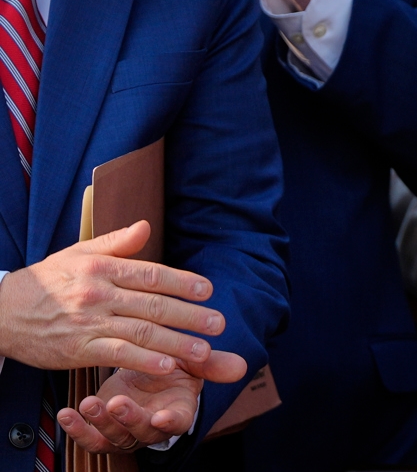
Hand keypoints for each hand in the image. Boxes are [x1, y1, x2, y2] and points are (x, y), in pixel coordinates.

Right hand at [0, 223, 227, 375]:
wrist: (1, 311)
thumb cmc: (47, 280)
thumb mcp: (79, 254)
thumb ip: (116, 243)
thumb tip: (145, 225)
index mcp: (103, 268)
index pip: (151, 274)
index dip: (182, 282)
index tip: (208, 290)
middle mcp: (99, 294)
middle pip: (153, 305)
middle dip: (190, 315)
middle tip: (219, 323)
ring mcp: (89, 323)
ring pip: (141, 332)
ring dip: (176, 342)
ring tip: (204, 351)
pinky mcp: (78, 350)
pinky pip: (117, 355)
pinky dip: (144, 361)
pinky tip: (167, 366)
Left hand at [57, 357, 243, 452]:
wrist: (149, 371)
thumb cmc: (173, 365)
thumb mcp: (193, 361)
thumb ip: (213, 364)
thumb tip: (241, 366)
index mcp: (177, 411)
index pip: (177, 422)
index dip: (170, 422)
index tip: (162, 416)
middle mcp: (151, 426)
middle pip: (140, 430)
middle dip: (128, 419)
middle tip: (117, 404)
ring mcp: (125, 429)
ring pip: (112, 435)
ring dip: (99, 421)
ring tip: (89, 403)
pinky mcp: (102, 427)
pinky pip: (89, 436)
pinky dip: (77, 428)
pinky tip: (67, 413)